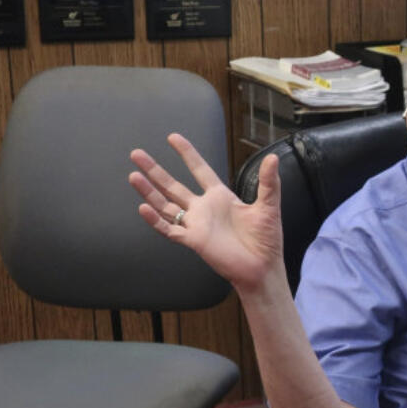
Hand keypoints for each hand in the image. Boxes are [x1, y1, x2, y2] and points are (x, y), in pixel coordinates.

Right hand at [128, 134, 283, 292]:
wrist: (263, 269)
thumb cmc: (267, 241)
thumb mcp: (269, 207)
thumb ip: (268, 182)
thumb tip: (273, 157)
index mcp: (221, 197)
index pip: (200, 170)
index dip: (187, 154)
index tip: (173, 137)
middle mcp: (205, 209)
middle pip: (173, 185)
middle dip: (155, 170)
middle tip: (136, 153)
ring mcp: (197, 224)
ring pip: (166, 205)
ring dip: (149, 191)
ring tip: (133, 175)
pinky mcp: (194, 241)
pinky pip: (169, 229)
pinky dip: (156, 220)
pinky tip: (144, 208)